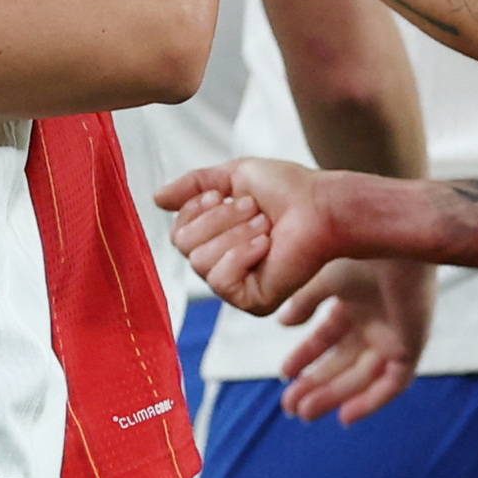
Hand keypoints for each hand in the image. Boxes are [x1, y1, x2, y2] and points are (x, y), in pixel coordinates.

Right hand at [154, 157, 345, 316]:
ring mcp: (237, 285)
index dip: (197, 208)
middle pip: (183, 245)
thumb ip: (193, 185)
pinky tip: (265, 244)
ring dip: (234, 233)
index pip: (178, 231)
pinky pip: (220, 280)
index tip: (227, 194)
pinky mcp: (252, 301)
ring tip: (264, 225)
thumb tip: (156, 199)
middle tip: (252, 209)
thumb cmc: (287, 190)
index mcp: (216, 236)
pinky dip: (241, 254)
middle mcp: (222, 263)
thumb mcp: (232, 175)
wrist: (321, 206)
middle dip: (218, 219)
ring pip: (199, 262)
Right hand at [276, 257, 431, 423]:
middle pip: (342, 362)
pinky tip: (346, 415)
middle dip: (316, 383)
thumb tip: (284, 324)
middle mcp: (373, 319)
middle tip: (289, 406)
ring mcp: (393, 333)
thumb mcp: (321, 277)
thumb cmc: (358, 246)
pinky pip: (393, 384)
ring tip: (305, 412)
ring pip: (362, 376)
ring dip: (334, 395)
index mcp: (353, 300)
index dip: (305, 357)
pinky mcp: (411, 344)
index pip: (327, 337)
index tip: (283, 375)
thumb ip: (304, 302)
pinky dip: (371, 401)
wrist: (392, 236)